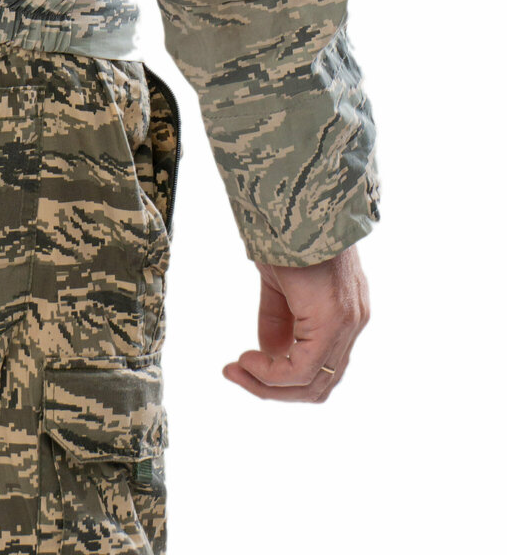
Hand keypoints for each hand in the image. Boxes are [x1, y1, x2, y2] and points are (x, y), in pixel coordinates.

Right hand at [223, 244, 368, 401]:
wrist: (296, 201)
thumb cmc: (287, 231)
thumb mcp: (280, 281)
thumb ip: (278, 318)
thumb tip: (268, 354)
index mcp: (343, 313)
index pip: (319, 368)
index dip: (280, 378)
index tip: (243, 366)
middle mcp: (352, 324)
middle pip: (319, 384)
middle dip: (273, 388)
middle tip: (236, 374)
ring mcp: (348, 324)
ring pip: (313, 383)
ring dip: (270, 385)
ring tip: (238, 371)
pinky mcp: (335, 321)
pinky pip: (304, 367)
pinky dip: (273, 373)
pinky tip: (249, 361)